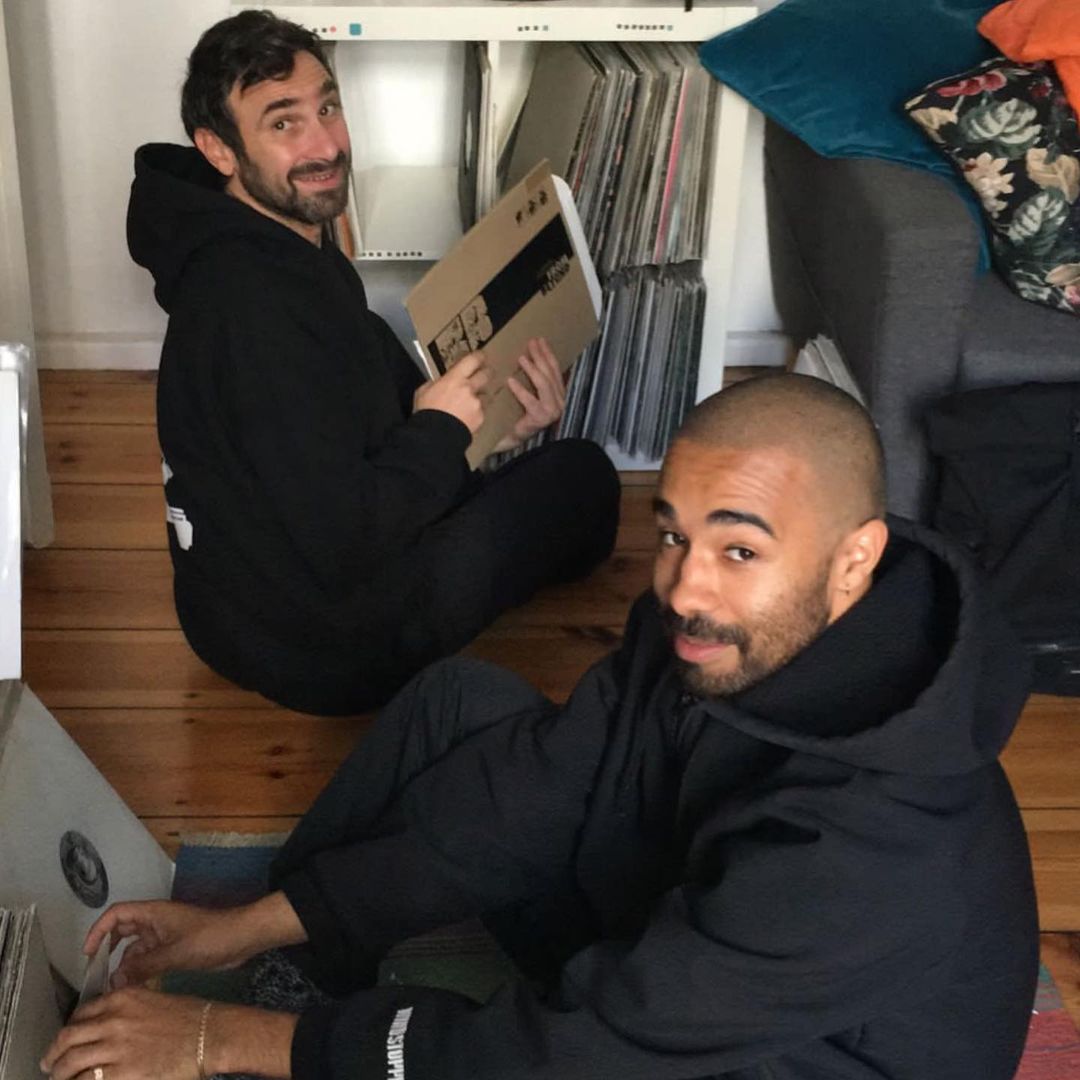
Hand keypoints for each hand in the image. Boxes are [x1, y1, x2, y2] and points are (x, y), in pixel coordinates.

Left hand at [41, 990, 297, 1079]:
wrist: (211, 1033)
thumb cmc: (188, 1016)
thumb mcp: (154, 999)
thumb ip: (127, 1008)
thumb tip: (105, 1022)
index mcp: (122, 998)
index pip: (80, 1015)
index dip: (69, 1030)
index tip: (66, 1041)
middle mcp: (114, 1020)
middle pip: (68, 1038)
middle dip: (54, 1054)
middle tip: (50, 1064)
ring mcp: (117, 1047)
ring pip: (71, 1062)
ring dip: (60, 1074)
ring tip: (58, 1079)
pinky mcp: (123, 1073)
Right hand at [84, 893, 304, 988]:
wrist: (242, 938)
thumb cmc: (210, 937)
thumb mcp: (175, 953)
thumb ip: (143, 966)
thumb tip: (113, 980)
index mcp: (154, 912)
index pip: (117, 914)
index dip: (98, 930)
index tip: (87, 954)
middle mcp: (155, 921)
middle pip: (122, 931)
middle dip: (108, 951)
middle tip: (98, 975)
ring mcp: (165, 935)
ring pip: (135, 948)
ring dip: (125, 965)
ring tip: (115, 988)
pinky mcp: (174, 948)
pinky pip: (148, 958)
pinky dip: (140, 970)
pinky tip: (135, 987)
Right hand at [413, 351, 488, 434]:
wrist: (435, 435)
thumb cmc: (426, 412)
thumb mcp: (424, 391)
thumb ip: (436, 383)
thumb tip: (442, 382)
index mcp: (454, 378)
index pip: (472, 360)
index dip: (479, 356)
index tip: (482, 355)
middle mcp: (469, 388)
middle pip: (486, 374)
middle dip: (487, 372)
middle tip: (486, 373)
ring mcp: (476, 403)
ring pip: (484, 395)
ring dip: (479, 397)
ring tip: (469, 405)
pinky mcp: (480, 417)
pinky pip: (480, 412)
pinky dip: (475, 414)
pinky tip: (466, 419)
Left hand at [493, 338, 566, 451]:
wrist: (508, 435)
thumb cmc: (516, 411)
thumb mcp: (527, 389)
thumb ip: (532, 376)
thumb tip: (527, 352)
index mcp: (557, 393)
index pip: (554, 369)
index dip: (547, 353)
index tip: (539, 340)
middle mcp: (559, 402)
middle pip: (550, 374)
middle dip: (540, 357)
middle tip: (530, 343)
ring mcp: (551, 412)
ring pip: (544, 385)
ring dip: (532, 369)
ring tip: (521, 358)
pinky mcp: (540, 419)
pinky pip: (531, 401)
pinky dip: (520, 390)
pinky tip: (511, 381)